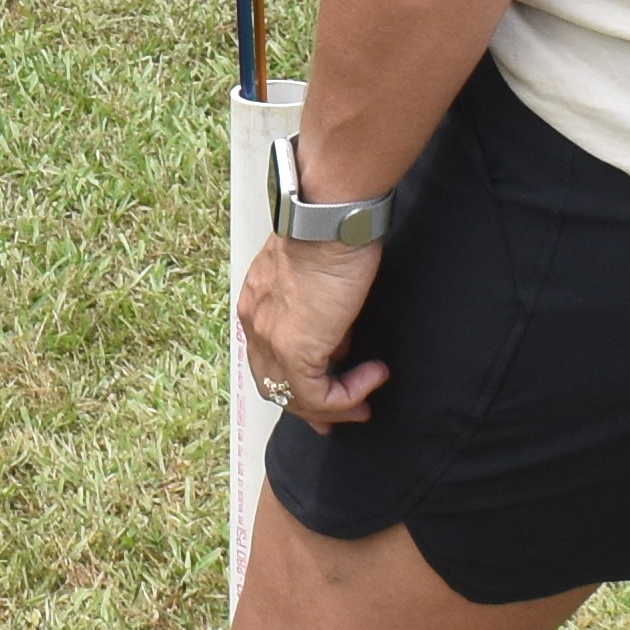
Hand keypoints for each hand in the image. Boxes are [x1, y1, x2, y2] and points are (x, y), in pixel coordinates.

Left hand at [235, 232, 390, 426]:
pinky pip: (318, 396)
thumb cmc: (331, 231)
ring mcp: (271, 340)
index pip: (268, 359)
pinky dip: (348, 396)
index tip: (328, 393)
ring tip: (367, 399)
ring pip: (295, 398)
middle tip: (349, 411)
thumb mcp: (319, 280)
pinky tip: (374, 376)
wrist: (329, 218)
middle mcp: (256, 325)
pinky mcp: (295, 350)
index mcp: (257, 304)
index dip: (296, 384)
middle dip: (312, 407)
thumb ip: (320, 313)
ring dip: (336, 405)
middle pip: (276, 386)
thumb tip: (338, 341)